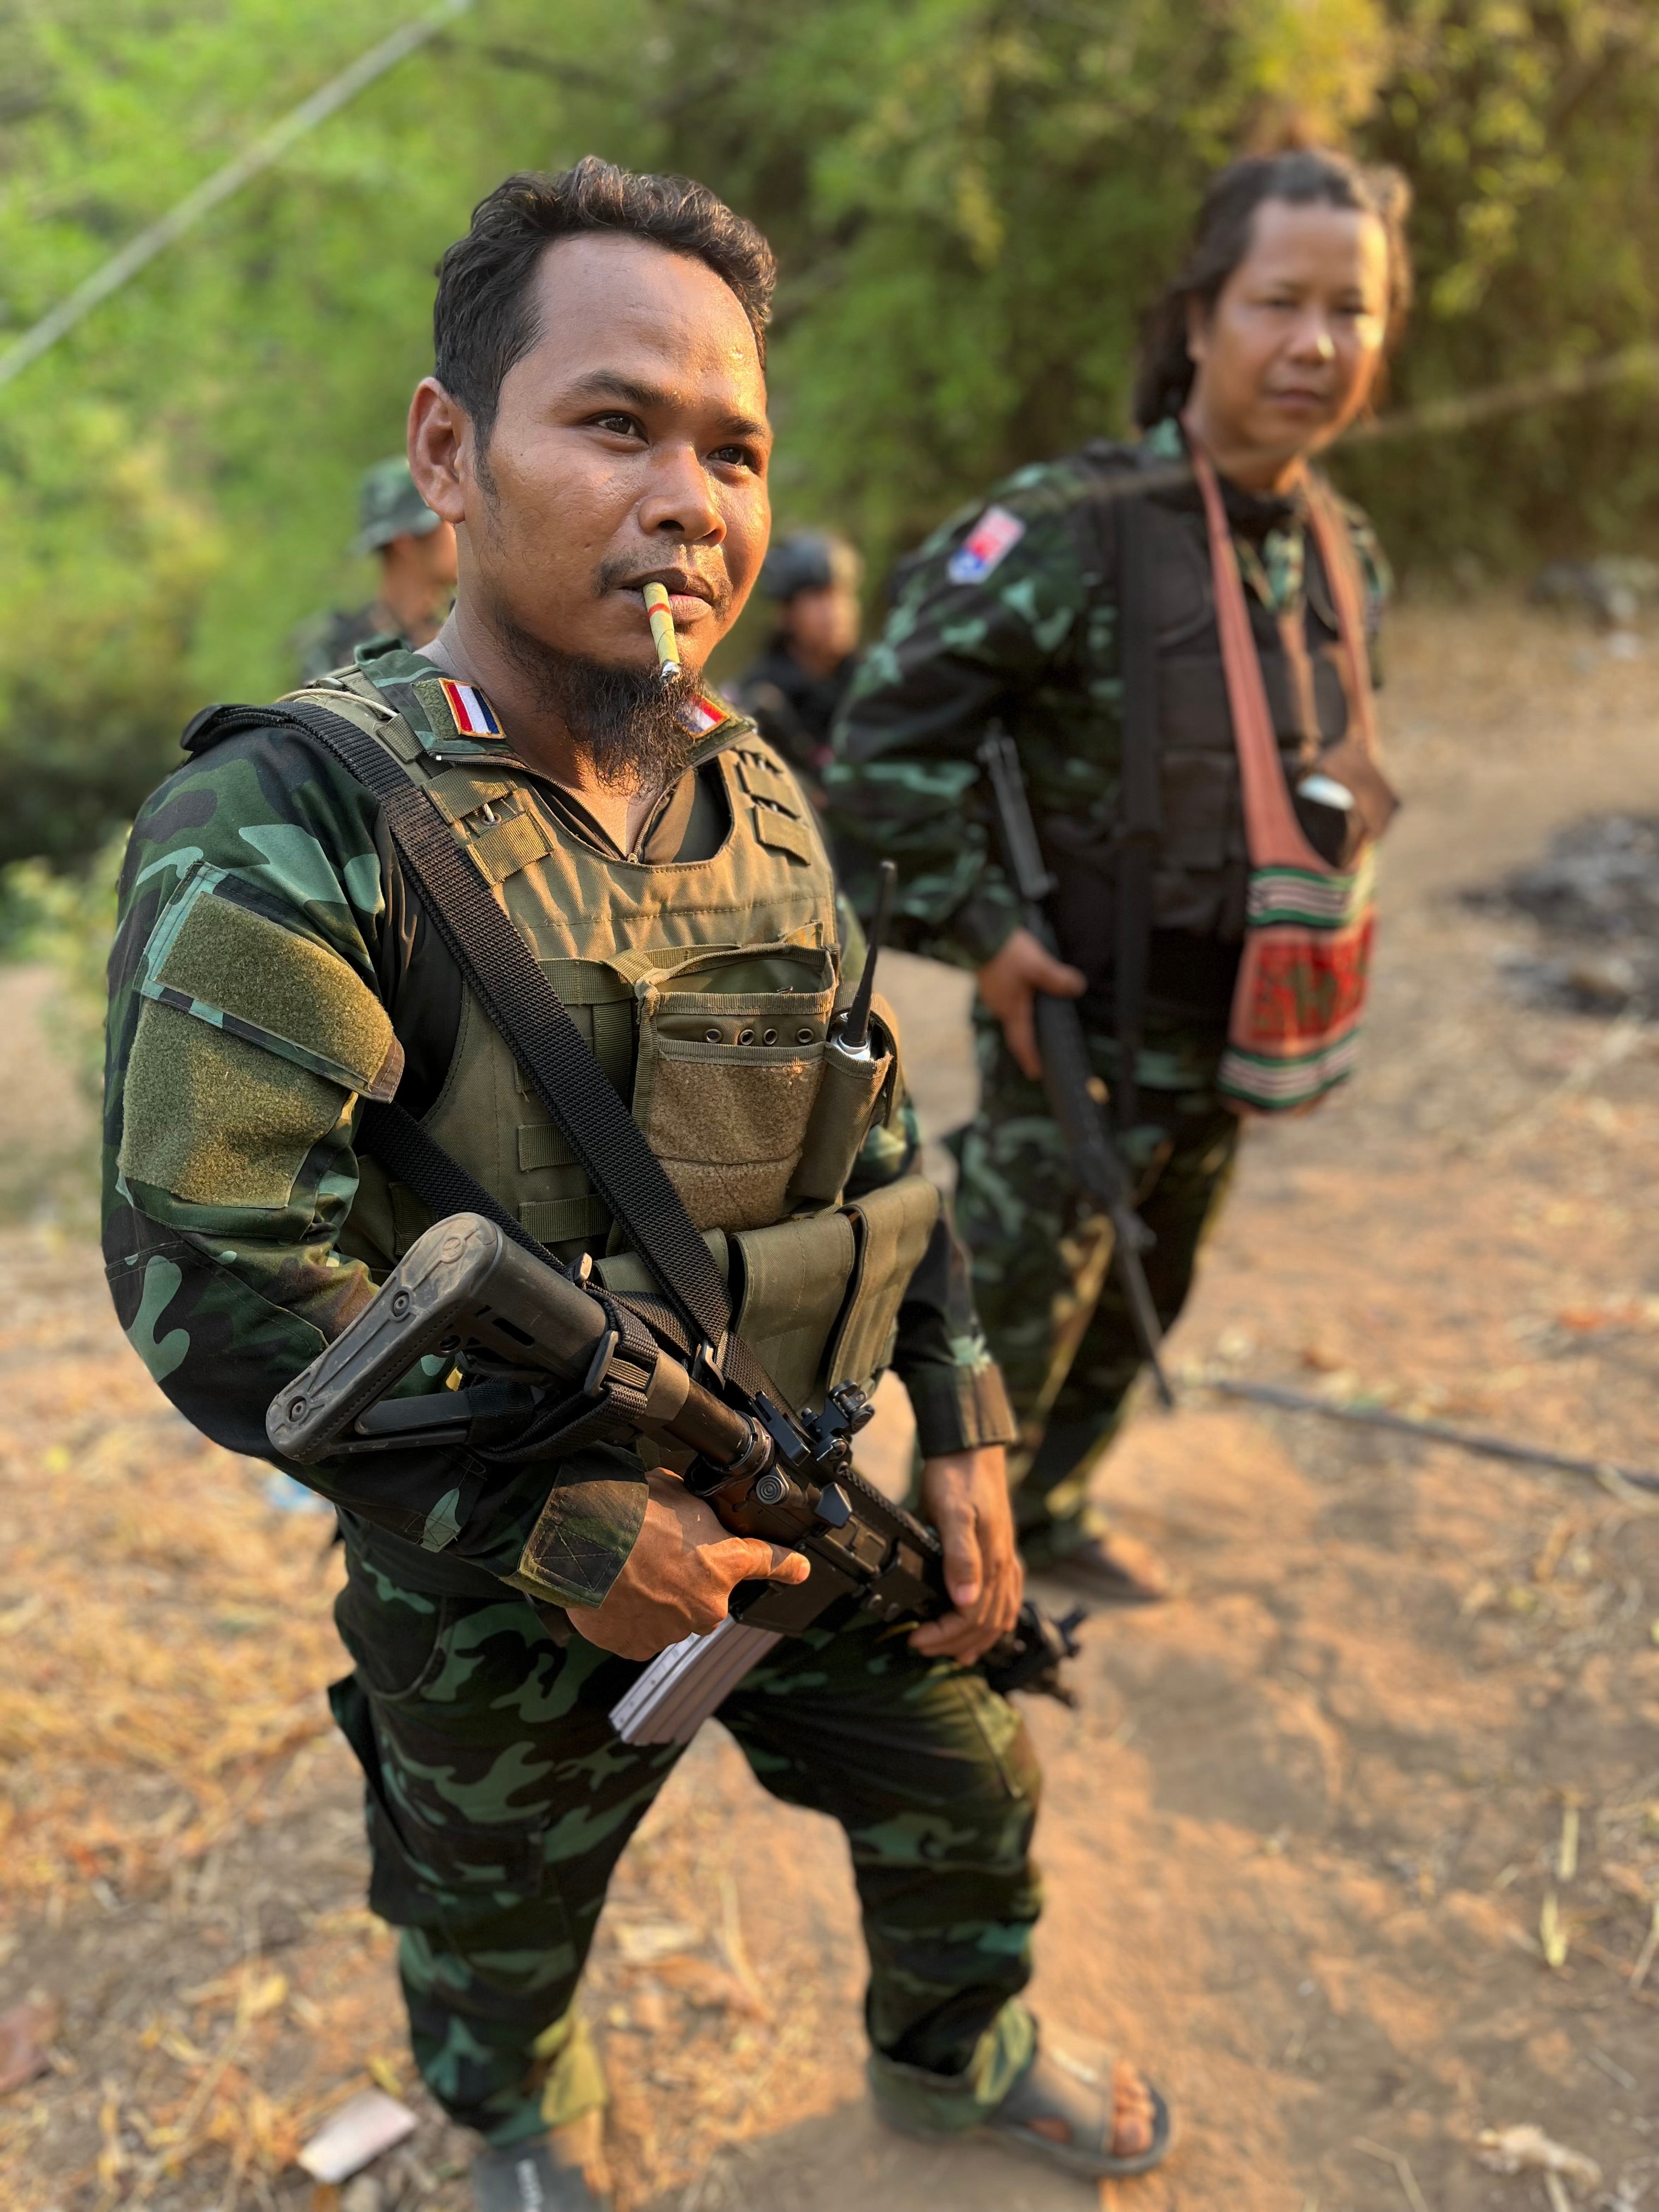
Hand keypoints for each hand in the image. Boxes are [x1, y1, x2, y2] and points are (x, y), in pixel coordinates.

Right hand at [571, 1470, 809, 1660]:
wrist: (579, 1542)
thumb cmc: (628, 1511)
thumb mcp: (678, 1493)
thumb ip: (698, 1513)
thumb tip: (695, 1513)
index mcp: (724, 1564)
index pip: (770, 1563)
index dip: (787, 1566)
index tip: (800, 1570)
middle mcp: (706, 1606)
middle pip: (707, 1594)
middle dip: (688, 1578)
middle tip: (656, 1555)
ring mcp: (672, 1631)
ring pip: (673, 1615)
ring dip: (657, 1597)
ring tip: (627, 1571)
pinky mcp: (638, 1647)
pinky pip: (641, 1633)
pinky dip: (630, 1617)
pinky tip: (614, 1592)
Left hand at [910, 1445, 1023, 1663]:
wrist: (970, 1449)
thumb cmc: (957, 1478)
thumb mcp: (953, 1514)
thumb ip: (960, 1557)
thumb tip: (964, 1602)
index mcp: (992, 1562)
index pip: (972, 1618)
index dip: (944, 1635)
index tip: (915, 1639)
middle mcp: (1003, 1566)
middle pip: (985, 1623)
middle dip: (954, 1642)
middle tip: (922, 1647)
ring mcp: (1006, 1560)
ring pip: (1000, 1615)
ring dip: (977, 1640)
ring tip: (954, 1653)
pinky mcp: (1003, 1552)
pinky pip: (1009, 1597)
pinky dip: (999, 1620)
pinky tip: (990, 1626)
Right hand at [976, 926, 1085, 1080]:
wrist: (978, 931)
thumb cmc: (1007, 952)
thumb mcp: (1038, 966)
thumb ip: (1058, 979)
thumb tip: (1077, 987)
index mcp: (1011, 1009)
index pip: (1022, 1042)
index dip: (1030, 1059)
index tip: (1036, 1073)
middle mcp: (999, 1005)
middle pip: (1016, 1028)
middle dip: (1027, 1038)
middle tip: (1039, 1047)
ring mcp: (991, 992)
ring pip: (1010, 1010)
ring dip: (1023, 1015)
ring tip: (1036, 1015)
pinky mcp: (988, 980)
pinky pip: (1006, 996)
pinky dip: (1017, 999)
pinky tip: (1024, 990)